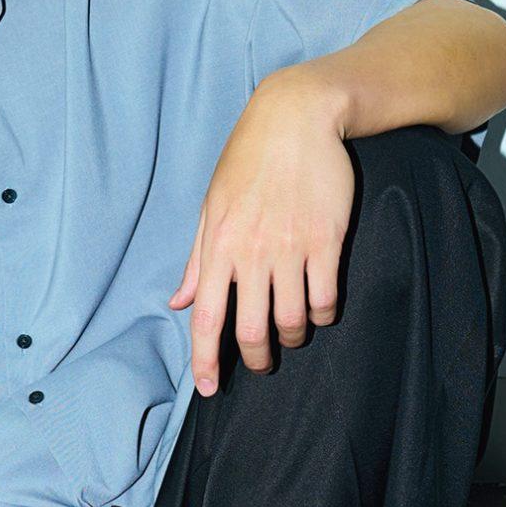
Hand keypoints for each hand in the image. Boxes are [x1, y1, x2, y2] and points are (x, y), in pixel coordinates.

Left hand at [168, 68, 354, 394]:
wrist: (297, 117)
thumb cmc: (248, 160)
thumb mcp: (211, 205)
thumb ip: (197, 259)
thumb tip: (179, 302)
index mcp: (218, 246)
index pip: (207, 318)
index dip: (205, 361)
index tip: (210, 389)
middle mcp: (252, 253)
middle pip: (251, 331)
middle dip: (257, 358)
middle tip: (262, 362)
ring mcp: (291, 248)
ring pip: (294, 321)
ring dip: (293, 338)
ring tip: (292, 334)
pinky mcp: (327, 240)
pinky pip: (326, 298)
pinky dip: (323, 314)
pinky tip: (319, 309)